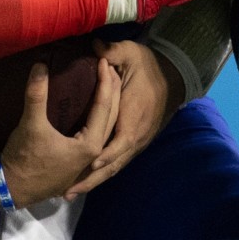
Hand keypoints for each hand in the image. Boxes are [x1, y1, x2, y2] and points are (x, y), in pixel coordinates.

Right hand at [0, 57, 120, 207]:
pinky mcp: (77, 163)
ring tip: (105, 84)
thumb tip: (40, 64)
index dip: (104, 82)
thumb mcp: (31, 125)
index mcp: (90, 146)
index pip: (104, 107)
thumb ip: (37, 94)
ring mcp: (87, 161)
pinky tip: (91, 108)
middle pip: (111, 117)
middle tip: (110, 67)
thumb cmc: (25, 159)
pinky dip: (98, 118)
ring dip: (107, 105)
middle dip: (112, 91)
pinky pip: (95, 135)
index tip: (104, 61)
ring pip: (105, 128)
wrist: (11, 188)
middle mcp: (94, 155)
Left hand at [64, 39, 180, 199]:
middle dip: (90, 180)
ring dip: (93, 181)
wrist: (173, 77)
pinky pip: (117, 162)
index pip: (117, 145)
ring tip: (70, 193)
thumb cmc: (149, 66)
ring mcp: (137, 142)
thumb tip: (94, 46)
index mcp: (133, 119)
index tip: (85, 166)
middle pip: (112, 166)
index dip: (102, 157)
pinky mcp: (135, 143)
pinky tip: (87, 180)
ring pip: (114, 168)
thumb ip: (112, 52)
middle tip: (65, 193)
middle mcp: (135, 137)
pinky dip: (102, 173)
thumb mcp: (131, 54)